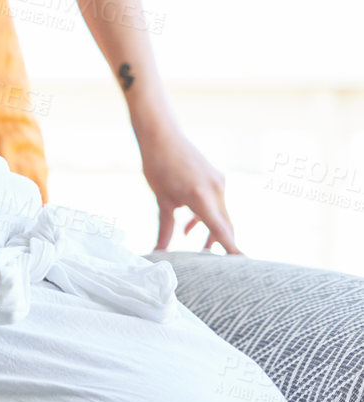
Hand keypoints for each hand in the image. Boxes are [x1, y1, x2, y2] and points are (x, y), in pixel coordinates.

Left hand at [140, 127, 239, 253]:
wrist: (162, 135)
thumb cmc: (157, 166)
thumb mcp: (161, 200)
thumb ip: (165, 227)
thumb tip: (159, 250)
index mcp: (201, 196)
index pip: (220, 229)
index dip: (232, 248)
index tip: (244, 264)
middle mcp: (216, 189)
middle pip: (225, 225)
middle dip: (222, 245)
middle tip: (216, 265)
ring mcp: (219, 182)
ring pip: (222, 215)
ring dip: (213, 231)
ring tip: (200, 249)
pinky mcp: (216, 178)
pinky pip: (218, 203)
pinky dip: (208, 217)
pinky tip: (189, 227)